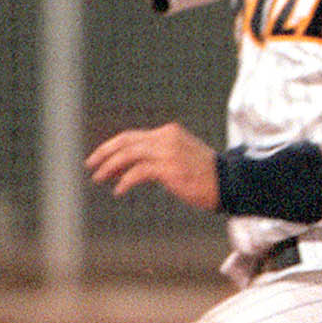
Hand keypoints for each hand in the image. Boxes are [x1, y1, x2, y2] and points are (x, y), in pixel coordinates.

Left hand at [85, 122, 218, 210]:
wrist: (230, 183)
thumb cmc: (207, 175)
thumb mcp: (182, 155)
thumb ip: (161, 154)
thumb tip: (132, 166)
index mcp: (169, 132)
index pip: (132, 136)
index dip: (112, 147)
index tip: (99, 159)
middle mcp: (166, 137)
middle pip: (126, 141)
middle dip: (104, 153)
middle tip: (90, 166)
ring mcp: (168, 152)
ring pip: (128, 155)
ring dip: (109, 167)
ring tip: (99, 178)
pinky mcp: (169, 168)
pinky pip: (138, 172)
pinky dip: (125, 181)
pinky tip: (118, 190)